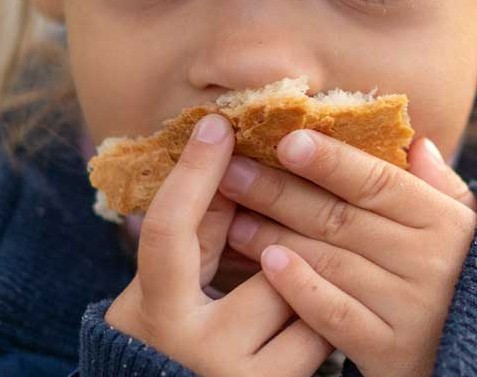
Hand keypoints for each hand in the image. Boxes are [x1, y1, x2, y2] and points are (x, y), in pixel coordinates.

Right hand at [105, 114, 333, 376]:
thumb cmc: (173, 339)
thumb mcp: (169, 288)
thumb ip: (197, 234)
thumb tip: (231, 159)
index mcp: (153, 310)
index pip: (168, 230)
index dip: (194, 173)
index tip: (218, 124)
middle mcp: (195, 347)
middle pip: (263, 261)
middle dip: (281, 240)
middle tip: (287, 234)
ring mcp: (242, 376)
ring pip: (303, 298)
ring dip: (310, 280)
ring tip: (307, 280)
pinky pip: (322, 337)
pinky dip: (323, 318)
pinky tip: (322, 310)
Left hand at [218, 129, 476, 376]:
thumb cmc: (470, 277)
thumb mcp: (470, 227)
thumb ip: (441, 186)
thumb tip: (416, 142)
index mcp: (444, 220)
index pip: (378, 181)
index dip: (330, 159)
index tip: (285, 139)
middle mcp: (428, 260)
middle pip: (341, 217)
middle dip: (280, 191)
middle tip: (231, 169)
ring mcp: (409, 307)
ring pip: (330, 261)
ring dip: (275, 235)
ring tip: (234, 215)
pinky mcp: (390, 351)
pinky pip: (336, 316)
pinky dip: (301, 288)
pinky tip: (268, 263)